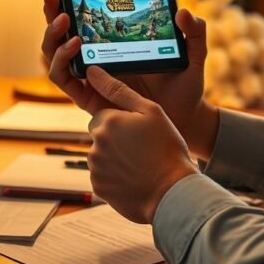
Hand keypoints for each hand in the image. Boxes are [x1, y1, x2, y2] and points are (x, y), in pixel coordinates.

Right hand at [41, 0, 219, 155]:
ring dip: (54, 38)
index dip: (69, 6)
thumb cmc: (185, 86)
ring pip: (56, 57)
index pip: (86, 23)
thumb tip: (182, 12)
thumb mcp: (193, 55)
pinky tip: (75, 45)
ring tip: (65, 20)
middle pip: (63, 37)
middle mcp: (98, 61)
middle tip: (54, 0)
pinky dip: (63, 62)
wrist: (185, 119)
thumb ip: (193, 32)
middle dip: (53, 16)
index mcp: (115, 46)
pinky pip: (64, 80)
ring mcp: (91, 80)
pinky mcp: (89, 98)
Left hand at [84, 66, 197, 223]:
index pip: (104, 114)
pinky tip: (134, 178)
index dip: (122, 121)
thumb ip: (118, 90)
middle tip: (140, 147)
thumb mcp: (151, 111)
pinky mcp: (97, 187)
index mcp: (107, 121)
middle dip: (115, 138)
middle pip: (100, 134)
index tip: (139, 131)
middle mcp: (96, 143)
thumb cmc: (166, 148)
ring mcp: (95, 167)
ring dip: (114, 157)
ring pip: (100, 155)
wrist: (172, 192)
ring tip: (140, 164)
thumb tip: (92, 71)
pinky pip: (102, 176)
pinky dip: (114, 176)